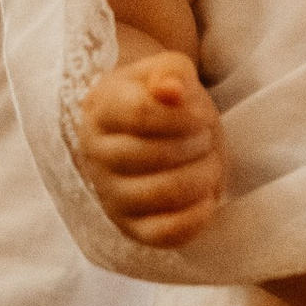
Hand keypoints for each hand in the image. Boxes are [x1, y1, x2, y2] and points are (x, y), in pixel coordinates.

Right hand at [79, 53, 226, 247]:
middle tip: (205, 139)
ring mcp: (110, 195)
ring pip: (162, 193)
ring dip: (203, 176)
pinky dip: (197, 217)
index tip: (199, 114)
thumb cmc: (165, 100)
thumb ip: (170, 72)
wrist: (155, 132)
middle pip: (153, 155)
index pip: (139, 114)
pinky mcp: (130, 227)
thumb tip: (170, 90)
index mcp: (101, 110)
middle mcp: (96, 155)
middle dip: (197, 144)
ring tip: (209, 164)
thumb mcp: (170, 71)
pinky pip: (164, 234)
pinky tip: (208, 197)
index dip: (182, 116)